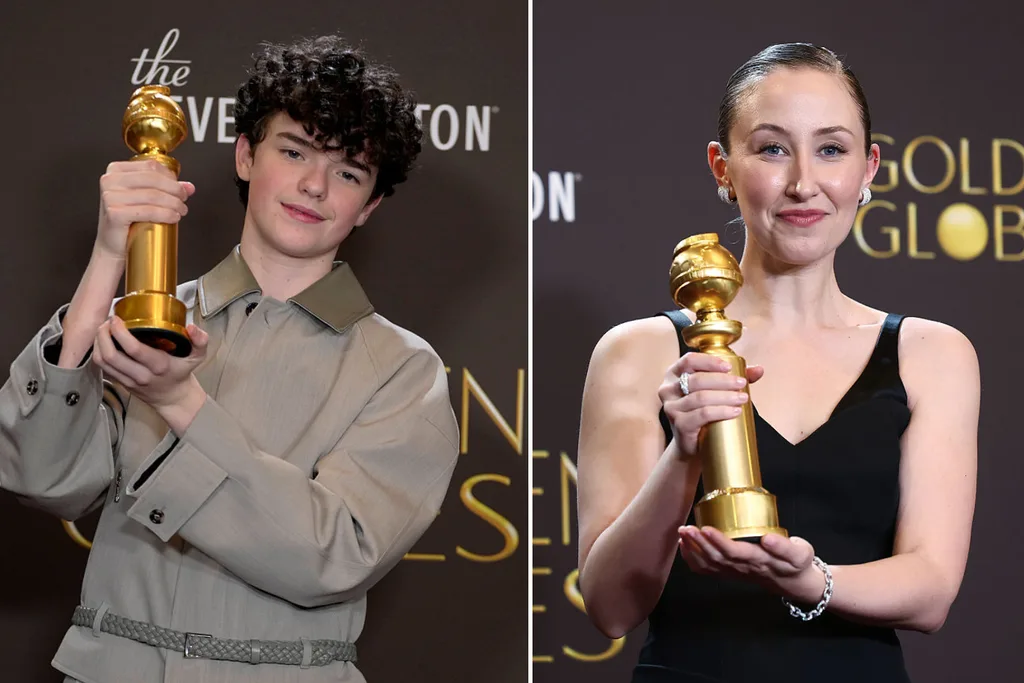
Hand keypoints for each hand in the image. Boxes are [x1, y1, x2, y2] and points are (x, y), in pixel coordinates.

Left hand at [93, 316, 209, 432]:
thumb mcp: (198, 357)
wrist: (174, 399)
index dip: (120, 332)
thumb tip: (192, 327)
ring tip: (103, 328)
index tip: (117, 318)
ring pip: (102, 362)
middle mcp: (141, 374)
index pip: (134, 349)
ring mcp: (128, 380)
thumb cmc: (181, 374)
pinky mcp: (120, 382)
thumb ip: (200, 341)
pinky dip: (97, 352)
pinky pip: (102, 367)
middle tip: (107, 321)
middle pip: (111, 355)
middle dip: (103, 335)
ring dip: (97, 343)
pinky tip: (102, 340)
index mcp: (159, 365)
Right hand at [96, 160, 194, 260]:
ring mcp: (110, 196)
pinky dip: (166, 214)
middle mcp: (110, 180)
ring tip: (181, 211)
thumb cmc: (128, 221)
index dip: (171, 177)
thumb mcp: (145, 199)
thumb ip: (167, 189)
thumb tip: (189, 187)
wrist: (113, 246)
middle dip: (175, 190)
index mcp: (115, 170)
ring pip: (153, 195)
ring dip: (174, 203)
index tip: (181, 189)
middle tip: (183, 200)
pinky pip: (148, 211)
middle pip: (153, 179)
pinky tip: (174, 217)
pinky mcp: (115, 213)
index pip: (151, 166)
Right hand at [658, 353, 763, 459]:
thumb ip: (735, 378)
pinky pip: (702, 414)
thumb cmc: (703, 412)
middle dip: (723, 381)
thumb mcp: (715, 391)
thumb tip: (759, 369)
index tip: (729, 367)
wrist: (692, 444)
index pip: (688, 360)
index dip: (709, 361)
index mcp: (674, 374)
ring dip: (725, 396)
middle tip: (742, 384)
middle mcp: (667, 389)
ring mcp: (671, 408)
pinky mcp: (679, 424)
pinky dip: (721, 411)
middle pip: (697, 380)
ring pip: (700, 397)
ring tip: (743, 398)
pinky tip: (735, 411)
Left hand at [678, 525, 824, 602]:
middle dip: (699, 543)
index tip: (706, 528)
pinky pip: (707, 570)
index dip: (719, 541)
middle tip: (686, 528)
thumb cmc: (796, 563)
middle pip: (717, 558)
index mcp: (760, 560)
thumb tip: (768, 538)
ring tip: (682, 532)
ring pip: (709, 564)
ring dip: (693, 549)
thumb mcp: (801, 553)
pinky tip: (685, 545)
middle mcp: (744, 568)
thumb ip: (785, 547)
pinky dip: (692, 559)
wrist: (793, 582)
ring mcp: (735, 572)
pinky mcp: (729, 573)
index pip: (736, 552)